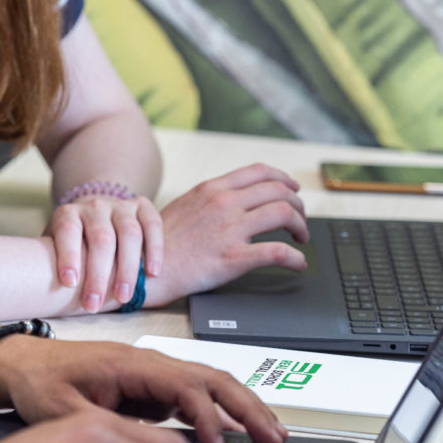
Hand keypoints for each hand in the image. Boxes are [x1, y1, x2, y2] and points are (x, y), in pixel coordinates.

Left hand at [0, 336, 286, 442]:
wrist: (21, 364)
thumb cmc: (39, 381)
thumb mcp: (63, 410)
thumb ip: (106, 426)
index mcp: (131, 364)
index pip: (185, 385)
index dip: (206, 416)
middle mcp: (150, 364)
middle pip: (213, 378)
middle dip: (248, 406)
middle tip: (275, 436)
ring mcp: (155, 375)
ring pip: (212, 385)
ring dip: (244, 408)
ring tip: (272, 434)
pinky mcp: (153, 389)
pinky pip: (198, 397)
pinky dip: (224, 413)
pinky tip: (239, 433)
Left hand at [44, 194, 163, 312]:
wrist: (94, 215)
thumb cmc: (73, 244)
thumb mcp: (55, 247)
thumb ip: (52, 262)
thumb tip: (44, 294)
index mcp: (68, 214)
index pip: (68, 231)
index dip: (69, 256)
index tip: (70, 283)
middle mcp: (94, 207)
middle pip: (101, 238)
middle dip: (99, 274)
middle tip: (94, 305)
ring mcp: (120, 205)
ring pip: (129, 233)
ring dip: (127, 268)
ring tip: (123, 297)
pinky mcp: (142, 206)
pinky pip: (153, 224)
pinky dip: (155, 249)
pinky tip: (153, 273)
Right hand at [145, 164, 309, 305]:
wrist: (142, 269)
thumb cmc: (158, 243)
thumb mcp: (184, 205)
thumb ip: (211, 199)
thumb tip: (235, 199)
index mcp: (212, 188)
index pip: (260, 172)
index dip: (283, 179)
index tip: (291, 190)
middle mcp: (224, 204)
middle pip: (278, 191)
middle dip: (297, 204)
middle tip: (298, 219)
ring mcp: (230, 229)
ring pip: (284, 214)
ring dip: (300, 226)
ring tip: (300, 238)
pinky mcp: (233, 258)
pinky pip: (277, 253)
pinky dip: (295, 258)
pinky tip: (298, 263)